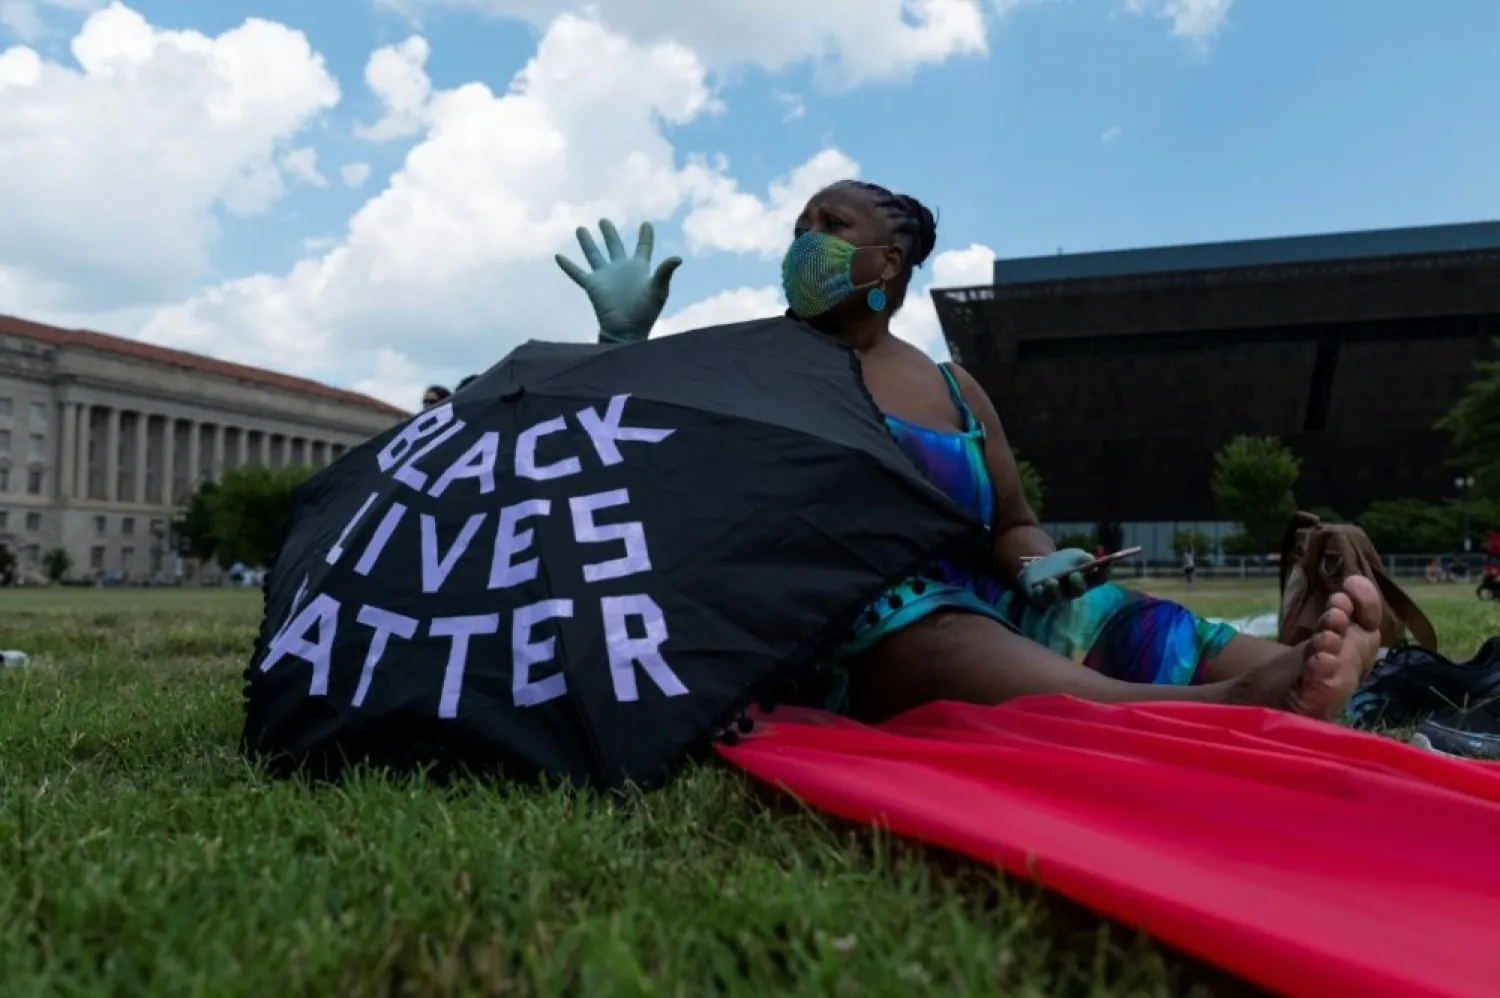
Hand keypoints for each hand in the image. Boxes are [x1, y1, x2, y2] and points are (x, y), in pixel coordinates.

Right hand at [555, 219, 681, 343]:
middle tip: (604, 220)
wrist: (627, 330)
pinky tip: (558, 256)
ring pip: (594, 255)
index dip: (645, 236)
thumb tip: (678, 257)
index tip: (646, 224)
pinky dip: (567, 265)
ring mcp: (605, 277)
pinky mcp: (592, 285)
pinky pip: (577, 273)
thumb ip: (665, 272)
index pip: (643, 248)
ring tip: (581, 229)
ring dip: (587, 242)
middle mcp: (621, 270)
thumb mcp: (659, 290)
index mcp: (638, 268)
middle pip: (614, 246)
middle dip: (609, 233)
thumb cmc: (646, 312)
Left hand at [1017, 548, 1099, 606]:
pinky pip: (1040, 597)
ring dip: (1055, 590)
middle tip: (1074, 575)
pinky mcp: (1040, 597)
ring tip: (1052, 581)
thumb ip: (1082, 557)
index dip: (1105, 572)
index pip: (1099, 579)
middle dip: (1077, 583)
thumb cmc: (1062, 563)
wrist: (1039, 569)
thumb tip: (1090, 560)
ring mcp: (1056, 596)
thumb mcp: (1073, 556)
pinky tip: (1039, 585)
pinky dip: (1040, 591)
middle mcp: (1072, 591)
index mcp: (1086, 580)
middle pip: (1078, 590)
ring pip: (1058, 597)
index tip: (1107, 563)